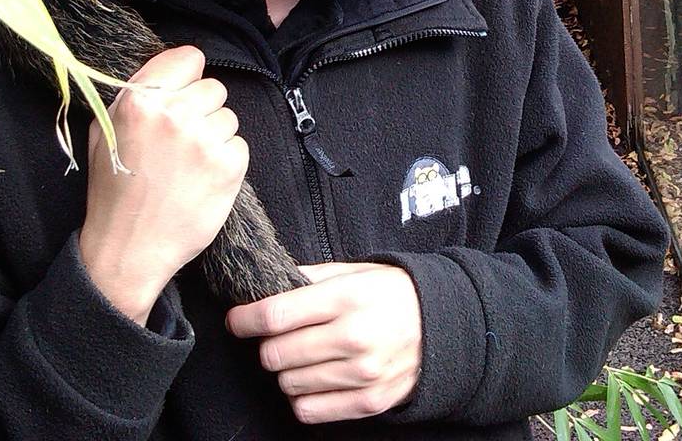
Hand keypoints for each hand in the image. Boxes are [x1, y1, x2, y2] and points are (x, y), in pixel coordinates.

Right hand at [80, 45, 247, 324]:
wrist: (128, 249)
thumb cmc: (115, 189)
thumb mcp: (105, 130)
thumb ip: (137, 93)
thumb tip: (174, 67)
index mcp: (140, 101)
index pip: (189, 57)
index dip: (187, 77)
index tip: (182, 95)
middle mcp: (173, 114)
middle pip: (213, 88)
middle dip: (201, 110)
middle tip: (180, 142)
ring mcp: (203, 140)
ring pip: (228, 117)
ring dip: (214, 137)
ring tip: (187, 165)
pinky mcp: (228, 165)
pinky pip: (239, 145)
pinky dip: (226, 161)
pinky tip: (201, 180)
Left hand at [225, 262, 422, 423]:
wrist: (444, 325)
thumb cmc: (393, 293)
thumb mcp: (356, 271)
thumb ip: (310, 277)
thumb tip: (264, 286)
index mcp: (348, 297)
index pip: (276, 315)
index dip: (245, 320)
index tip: (237, 320)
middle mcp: (354, 337)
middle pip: (276, 354)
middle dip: (269, 345)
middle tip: (281, 336)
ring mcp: (362, 373)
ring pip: (289, 383)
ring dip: (288, 370)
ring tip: (306, 355)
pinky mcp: (369, 401)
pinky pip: (308, 410)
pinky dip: (303, 396)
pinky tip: (316, 378)